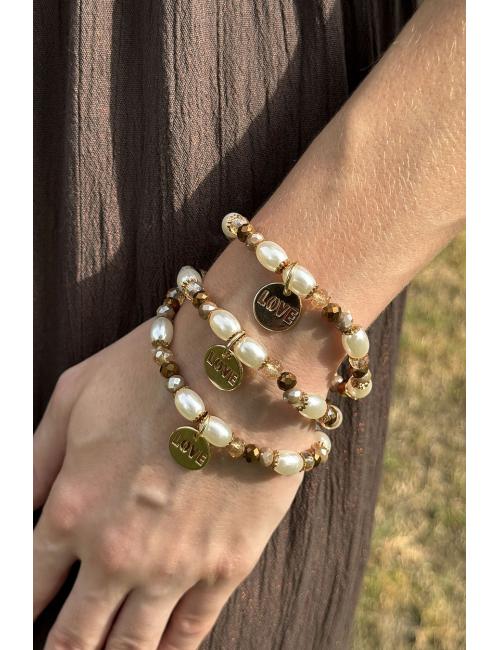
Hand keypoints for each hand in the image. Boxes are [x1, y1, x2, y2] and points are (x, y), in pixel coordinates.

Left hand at [33, 314, 309, 649]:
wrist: (242, 366)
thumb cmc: (157, 371)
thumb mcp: (75, 395)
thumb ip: (36, 457)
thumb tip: (17, 504)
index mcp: (72, 510)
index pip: (29, 586)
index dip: (20, 611)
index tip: (24, 621)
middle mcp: (117, 552)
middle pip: (74, 636)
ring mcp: (175, 567)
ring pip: (131, 646)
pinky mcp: (228, 566)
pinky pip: (190, 633)